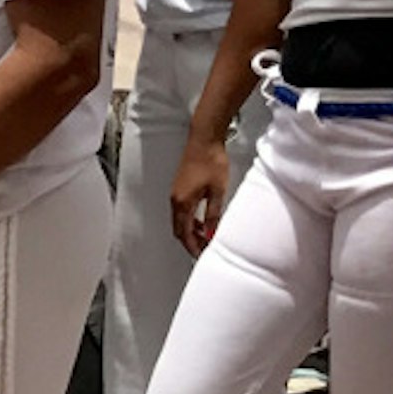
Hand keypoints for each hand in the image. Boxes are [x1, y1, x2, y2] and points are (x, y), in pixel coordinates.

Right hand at [169, 136, 229, 254]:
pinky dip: (189, 220)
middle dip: (190, 241)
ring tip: (206, 235)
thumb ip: (213, 215)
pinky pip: (180, 210)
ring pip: (179, 220)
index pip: (185, 233)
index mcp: (182, 203)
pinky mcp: (179, 187)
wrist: (204, 139)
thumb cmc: (210, 160)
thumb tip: (212, 232)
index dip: (193, 247)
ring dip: (190, 230)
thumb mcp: (217, 191)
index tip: (201, 254)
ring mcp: (176, 193)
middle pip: (178, 229)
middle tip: (204, 248)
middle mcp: (175, 200)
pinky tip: (202, 219)